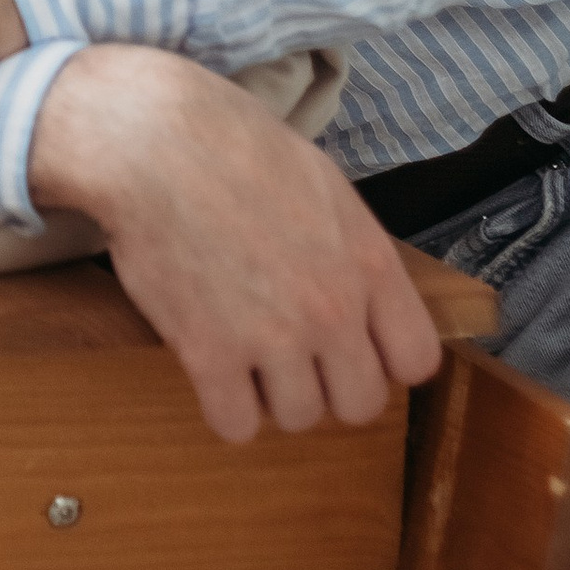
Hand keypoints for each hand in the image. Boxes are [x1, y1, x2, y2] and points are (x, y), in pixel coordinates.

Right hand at [33, 46, 442, 440]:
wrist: (152, 144)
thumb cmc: (233, 147)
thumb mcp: (324, 185)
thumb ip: (353, 252)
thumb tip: (363, 296)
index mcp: (369, 263)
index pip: (416, 360)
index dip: (383, 359)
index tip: (353, 346)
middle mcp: (333, 310)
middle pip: (361, 404)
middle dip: (329, 384)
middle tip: (294, 355)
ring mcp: (273, 338)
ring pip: (299, 418)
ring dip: (273, 395)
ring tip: (246, 353)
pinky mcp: (209, 355)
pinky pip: (235, 425)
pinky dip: (224, 408)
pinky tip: (213, 370)